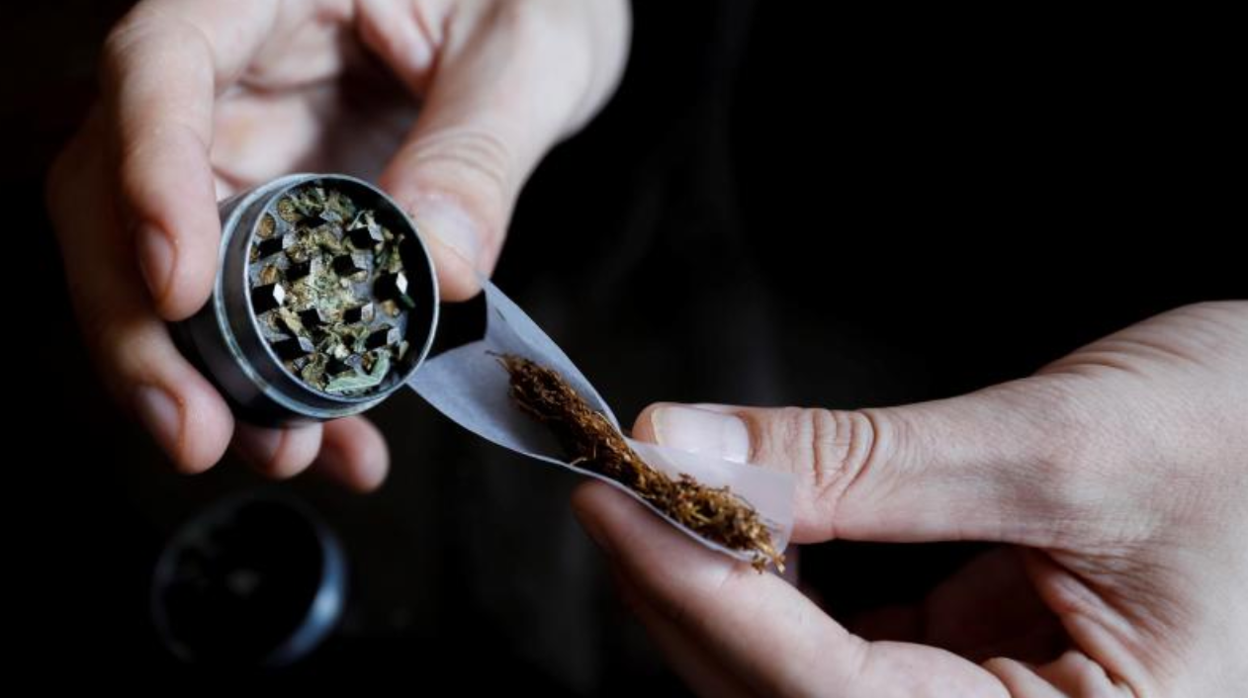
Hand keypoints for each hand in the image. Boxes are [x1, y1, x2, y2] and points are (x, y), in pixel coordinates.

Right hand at [46, 0, 628, 485]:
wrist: (544, 13)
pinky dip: (289, 382)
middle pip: (118, 190)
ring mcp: (249, 150)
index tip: (180, 284)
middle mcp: (233, 75)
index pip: (162, 65)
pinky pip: (258, 304)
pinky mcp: (284, 215)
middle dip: (145, 325)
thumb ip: (480, 146)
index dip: (149, 174)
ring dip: (211, 378)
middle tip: (198, 430)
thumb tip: (439, 265)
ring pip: (172, 269)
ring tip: (283, 453)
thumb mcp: (528, 50)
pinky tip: (337, 440)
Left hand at [573, 302, 1247, 695]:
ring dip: (723, 586)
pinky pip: (843, 644)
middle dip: (692, 591)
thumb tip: (692, 445)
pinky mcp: (974, 660)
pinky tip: (748, 512)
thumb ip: (864, 464)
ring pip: (803, 679)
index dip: (701, 595)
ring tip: (669, 490)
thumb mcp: (1060, 446)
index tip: (614, 501)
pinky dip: (777, 576)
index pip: (826, 694)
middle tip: (622, 484)